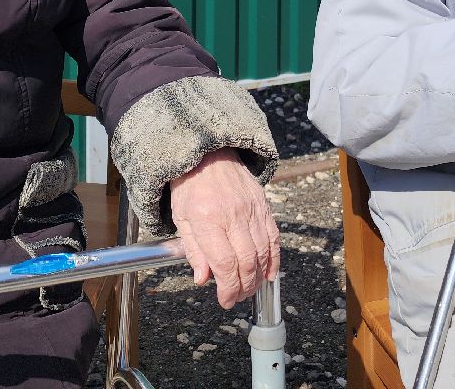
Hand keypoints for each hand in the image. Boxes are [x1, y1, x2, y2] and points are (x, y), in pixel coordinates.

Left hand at [169, 148, 280, 308]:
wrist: (208, 153)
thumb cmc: (190, 186)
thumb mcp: (181, 217)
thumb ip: (193, 250)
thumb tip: (203, 279)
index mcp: (207, 219)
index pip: (224, 263)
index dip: (228, 287)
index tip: (225, 300)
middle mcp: (232, 215)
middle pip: (246, 261)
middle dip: (243, 287)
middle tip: (237, 298)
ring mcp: (251, 209)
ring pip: (262, 252)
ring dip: (257, 277)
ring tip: (249, 289)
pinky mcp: (263, 206)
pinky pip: (273, 237)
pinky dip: (273, 259)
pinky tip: (268, 274)